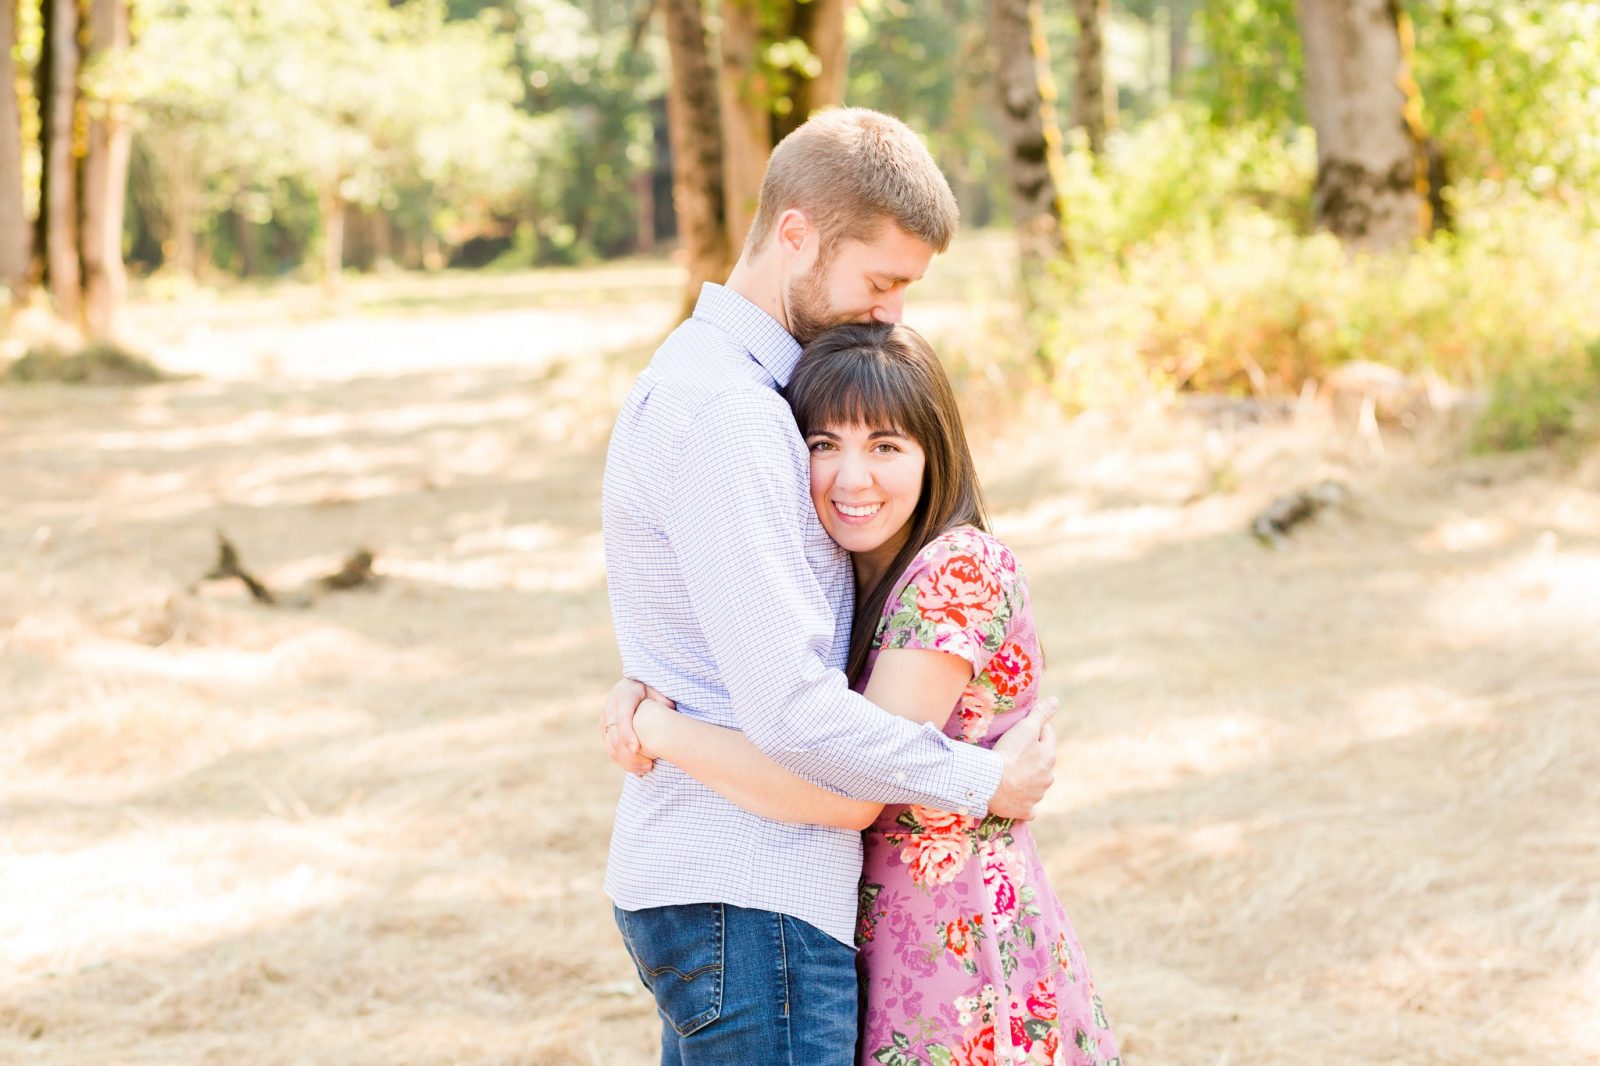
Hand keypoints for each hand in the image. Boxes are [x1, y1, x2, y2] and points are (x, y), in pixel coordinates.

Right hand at [601, 677, 674, 775]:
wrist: (630, 687)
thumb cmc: (648, 691)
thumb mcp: (657, 691)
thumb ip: (662, 702)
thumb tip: (668, 713)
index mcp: (624, 696)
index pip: (622, 719)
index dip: (627, 735)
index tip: (637, 749)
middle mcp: (610, 709)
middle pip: (615, 737)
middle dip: (630, 755)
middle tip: (649, 766)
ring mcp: (605, 721)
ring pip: (611, 747)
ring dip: (627, 762)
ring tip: (646, 770)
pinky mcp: (604, 732)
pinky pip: (611, 750)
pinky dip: (623, 762)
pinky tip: (638, 771)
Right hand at [986, 697, 1057, 820]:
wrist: (992, 784)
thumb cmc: (1009, 754)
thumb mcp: (1025, 728)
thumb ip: (1041, 714)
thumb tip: (1055, 701)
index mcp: (1049, 756)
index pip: (1048, 735)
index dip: (1036, 728)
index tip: (1024, 727)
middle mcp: (1048, 777)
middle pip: (1043, 761)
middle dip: (1033, 755)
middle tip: (1014, 751)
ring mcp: (1037, 795)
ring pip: (1037, 784)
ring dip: (1028, 779)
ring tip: (1011, 774)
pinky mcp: (1025, 811)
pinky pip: (1029, 809)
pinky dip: (1025, 804)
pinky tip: (1018, 801)